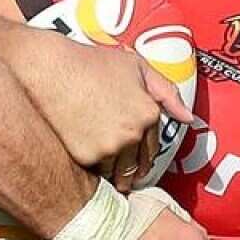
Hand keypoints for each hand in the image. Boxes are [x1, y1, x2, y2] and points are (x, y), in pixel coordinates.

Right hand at [22, 33, 192, 173]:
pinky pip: (95, 172)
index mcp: (148, 113)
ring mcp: (110, 147)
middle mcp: (133, 134)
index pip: (152, 147)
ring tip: (108, 176)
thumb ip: (166, 92)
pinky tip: (89, 167)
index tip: (139, 162)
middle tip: (126, 177)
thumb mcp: (135, 67)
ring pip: (117, 173)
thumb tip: (187, 117)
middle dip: (133, 171)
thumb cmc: (90, 63)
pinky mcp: (86, 156)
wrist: (51, 69)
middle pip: (137, 165)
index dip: (144, 154)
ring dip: (114, 175)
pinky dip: (94, 172)